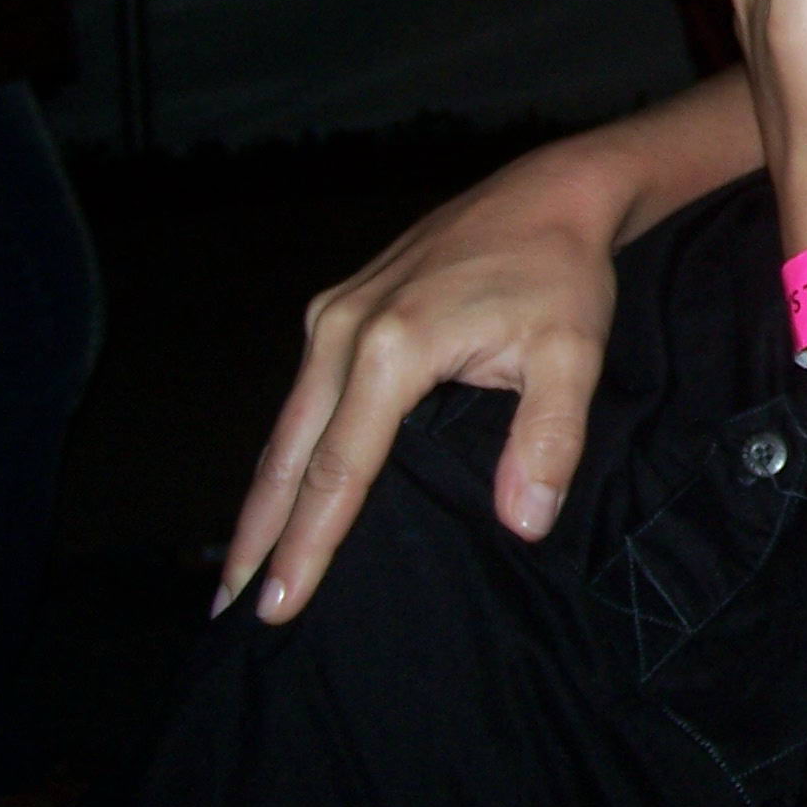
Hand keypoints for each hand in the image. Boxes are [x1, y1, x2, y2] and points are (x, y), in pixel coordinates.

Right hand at [217, 147, 621, 621]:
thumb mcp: (574, 355)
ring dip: (263, 496)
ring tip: (241, 567)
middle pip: (289, 454)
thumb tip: (524, 522)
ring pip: (287, 424)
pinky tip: (282, 488)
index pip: (339, 470)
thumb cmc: (563, 276)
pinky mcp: (340, 304)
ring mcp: (334, 312)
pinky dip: (288, 449)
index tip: (277, 608)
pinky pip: (304, 393)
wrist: (552, 194)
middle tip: (232, 611)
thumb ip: (549, 438)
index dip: (308, 545)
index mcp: (391, 346)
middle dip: (258, 536)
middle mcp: (342, 328)